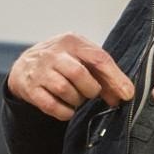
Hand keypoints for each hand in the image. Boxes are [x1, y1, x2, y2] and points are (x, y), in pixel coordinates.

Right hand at [8, 33, 134, 120]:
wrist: (26, 65)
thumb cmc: (64, 62)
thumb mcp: (84, 59)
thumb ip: (105, 75)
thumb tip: (124, 95)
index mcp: (72, 41)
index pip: (98, 58)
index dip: (115, 78)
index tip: (127, 94)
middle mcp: (53, 53)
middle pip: (79, 74)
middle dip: (91, 89)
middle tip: (91, 93)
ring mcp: (38, 70)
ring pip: (63, 89)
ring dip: (76, 99)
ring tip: (77, 98)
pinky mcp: (29, 88)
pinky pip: (51, 105)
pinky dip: (64, 112)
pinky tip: (68, 109)